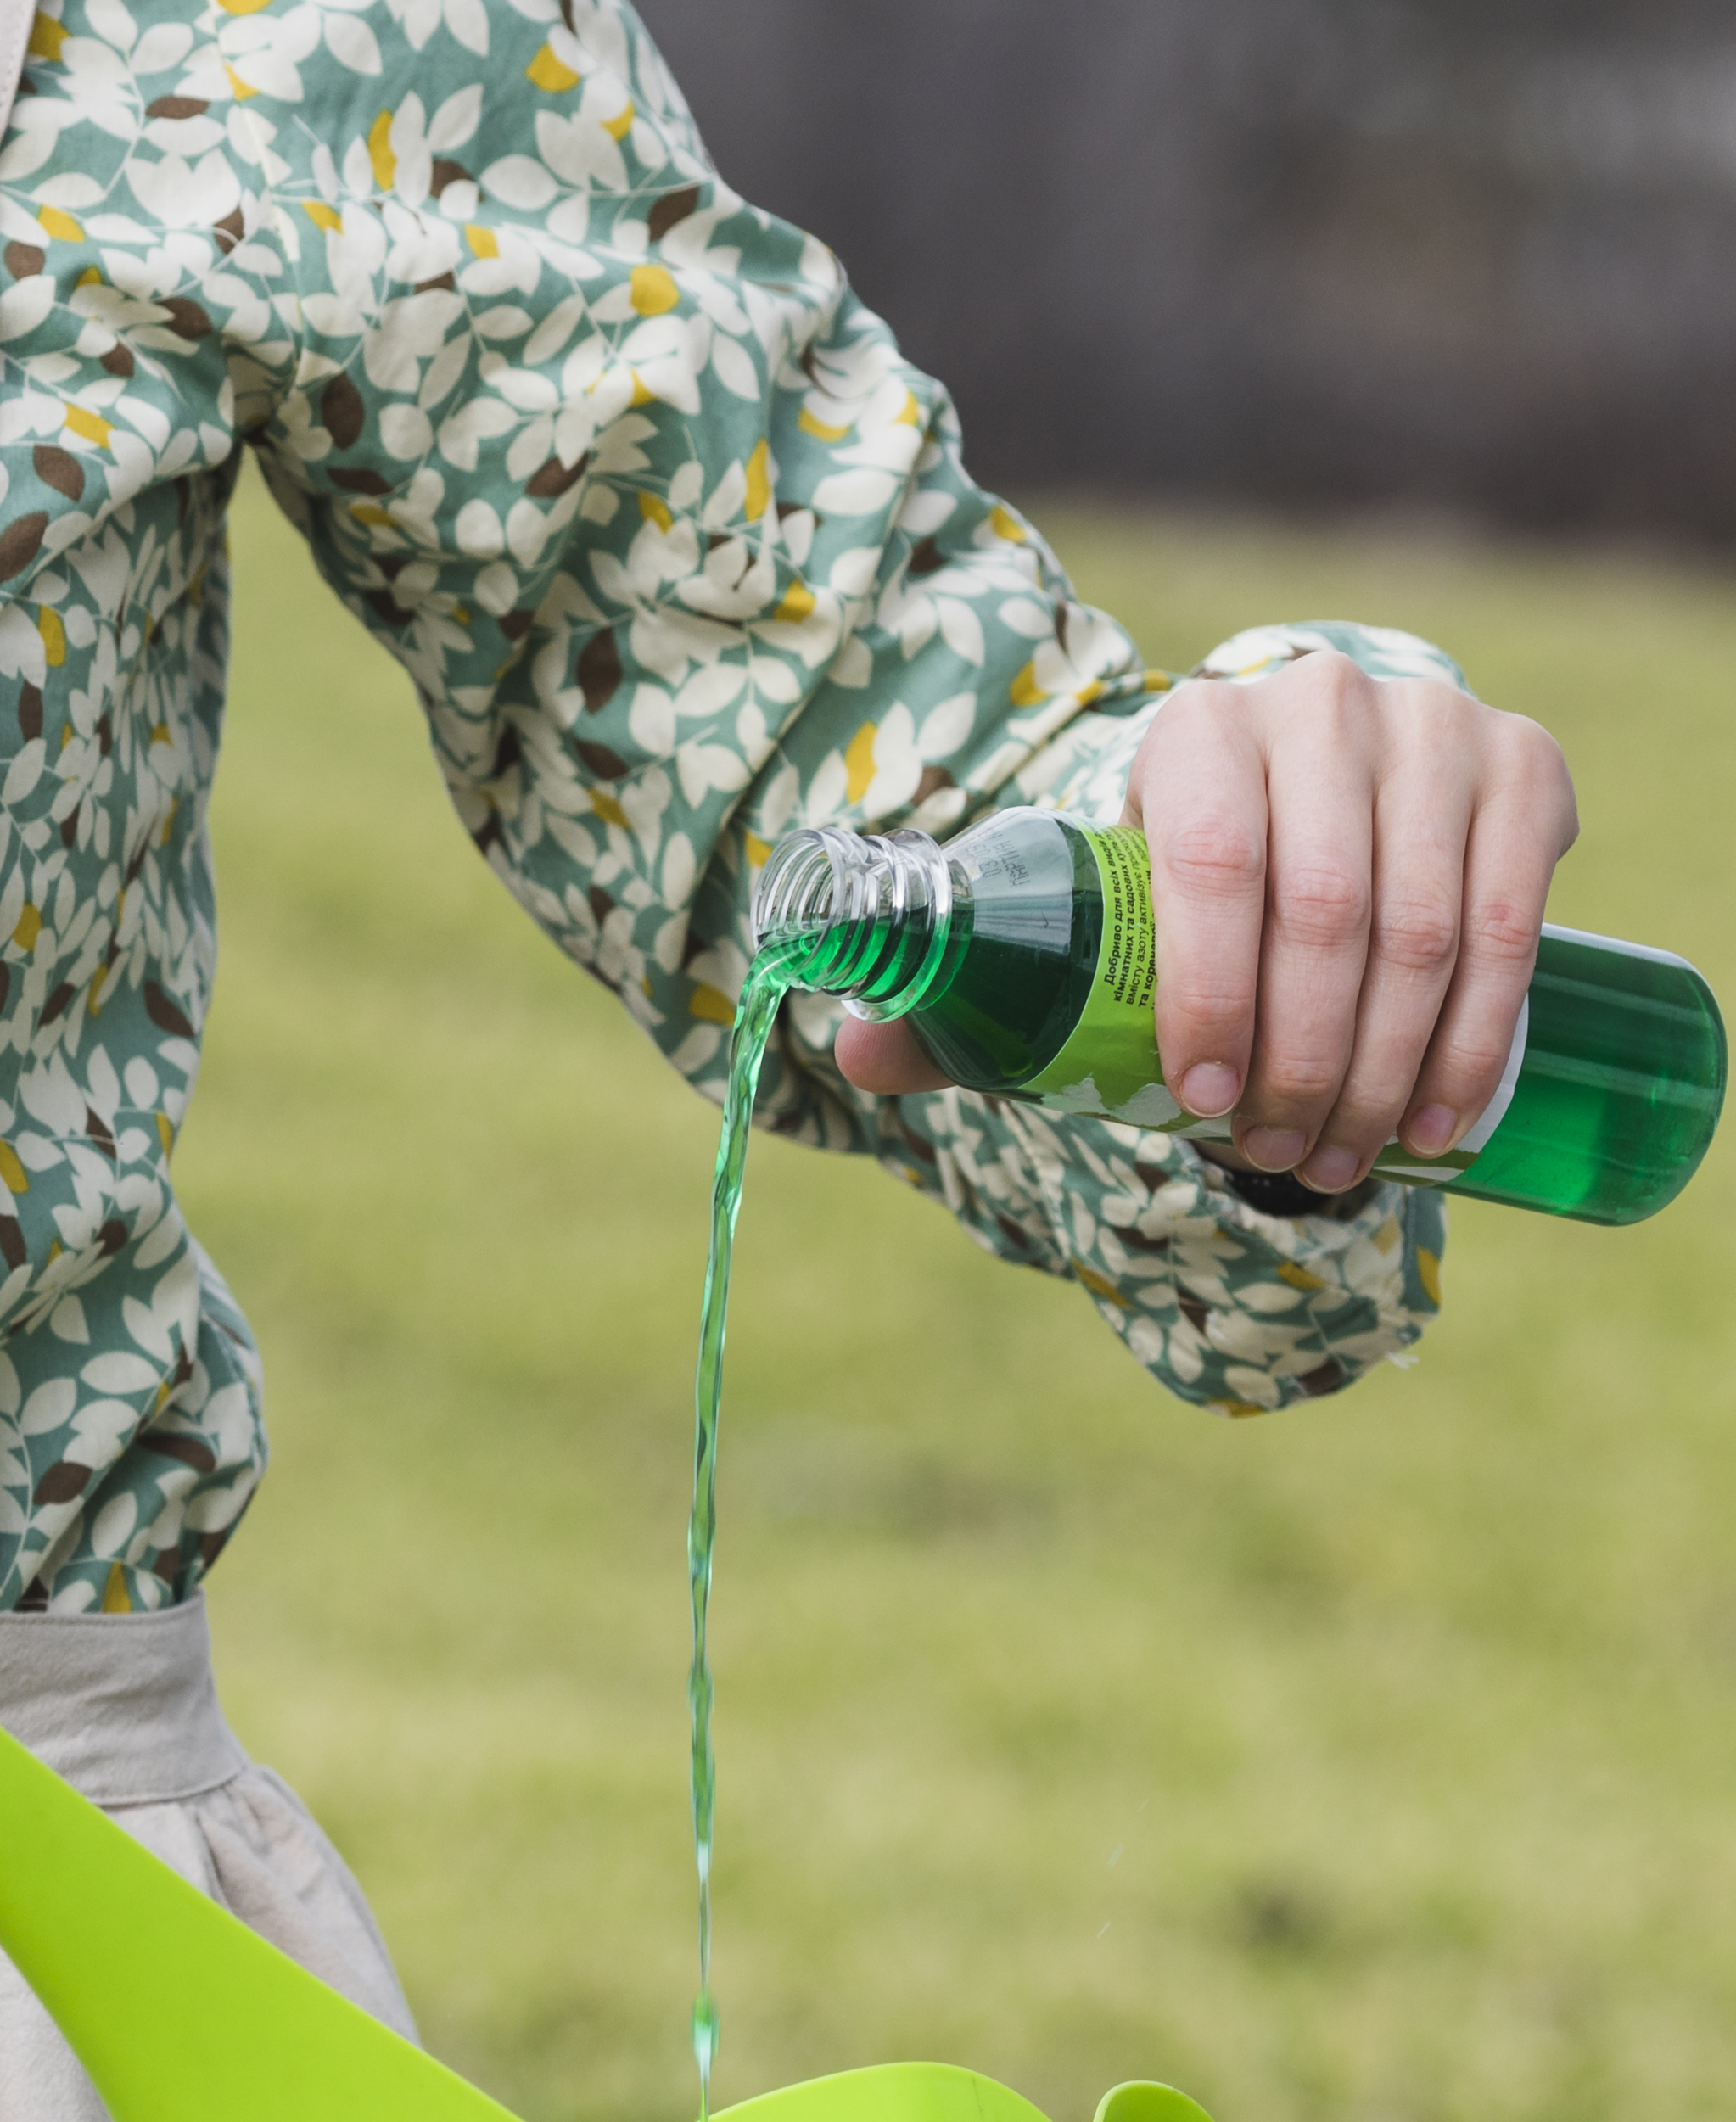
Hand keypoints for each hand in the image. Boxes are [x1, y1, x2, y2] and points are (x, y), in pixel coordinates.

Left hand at [838, 656, 1579, 1191]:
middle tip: (1271, 1159)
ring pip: (1424, 930)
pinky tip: (1436, 1124)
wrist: (1298, 787)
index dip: (1207, 999)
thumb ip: (963, 990)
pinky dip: (1474, 1037)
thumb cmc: (1156, 881)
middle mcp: (1320, 703)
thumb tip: (855, 1053)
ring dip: (1384, 1071)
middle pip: (1326, 913)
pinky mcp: (1522, 766)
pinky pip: (1515, 920)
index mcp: (1192, 729)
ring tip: (1334, 1164)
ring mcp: (1435, 726)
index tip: (1197, 1108)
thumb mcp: (1066, 919)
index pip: (1206, 867)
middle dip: (1300, 1061)